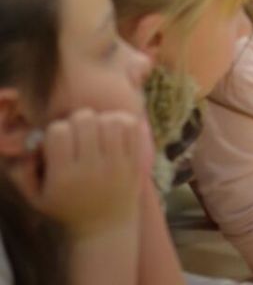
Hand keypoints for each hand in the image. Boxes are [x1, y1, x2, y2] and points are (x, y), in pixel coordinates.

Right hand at [26, 109, 148, 238]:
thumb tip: (32, 141)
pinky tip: (114, 133)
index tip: (59, 142)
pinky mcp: (135, 162)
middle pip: (85, 119)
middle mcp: (91, 169)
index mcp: (64, 176)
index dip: (56, 130)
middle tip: (79, 134)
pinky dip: (123, 122)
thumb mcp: (37, 197)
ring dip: (102, 120)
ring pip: (110, 120)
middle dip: (78, 121)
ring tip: (97, 132)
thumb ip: (23, 171)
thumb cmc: (67, 207)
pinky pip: (131, 126)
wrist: (105, 227)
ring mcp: (116, 164)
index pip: (59, 131)